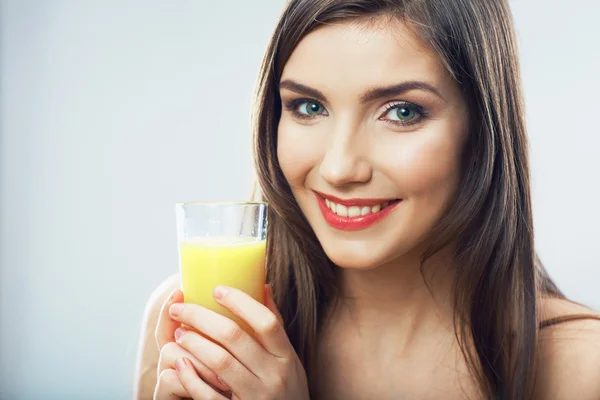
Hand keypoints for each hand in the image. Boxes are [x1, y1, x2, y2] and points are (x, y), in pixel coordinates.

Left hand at [168, 285, 309, 399]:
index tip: (216, 289)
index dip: (240, 302)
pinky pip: (210, 395)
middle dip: (202, 318)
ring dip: (194, 343)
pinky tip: (180, 363)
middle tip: (180, 309)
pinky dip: (191, 377)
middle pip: (235, 337)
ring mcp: (257, 397)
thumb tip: (262, 286)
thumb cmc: (285, 388)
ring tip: (179, 332)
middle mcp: (274, 376)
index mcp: (286, 357)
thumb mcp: (287, 359)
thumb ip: (273, 327)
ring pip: (220, 362)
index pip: (266, 322)